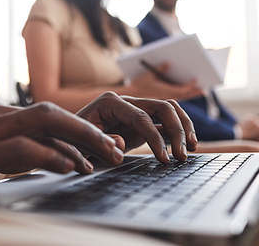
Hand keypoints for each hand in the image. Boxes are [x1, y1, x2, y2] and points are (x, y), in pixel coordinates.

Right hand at [0, 101, 122, 193]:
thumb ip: (2, 146)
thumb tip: (35, 158)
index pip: (46, 116)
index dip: (77, 129)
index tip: (100, 146)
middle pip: (53, 114)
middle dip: (88, 130)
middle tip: (115, 149)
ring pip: (44, 124)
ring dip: (79, 140)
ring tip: (104, 158)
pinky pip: (20, 149)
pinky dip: (49, 156)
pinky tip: (69, 167)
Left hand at [76, 92, 197, 162]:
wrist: (67, 137)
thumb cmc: (71, 138)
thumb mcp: (80, 142)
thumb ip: (100, 142)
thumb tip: (120, 144)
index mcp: (110, 102)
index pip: (141, 117)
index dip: (155, 138)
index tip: (164, 157)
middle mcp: (125, 101)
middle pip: (161, 107)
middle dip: (177, 129)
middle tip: (182, 154)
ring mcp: (134, 109)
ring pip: (168, 109)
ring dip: (183, 126)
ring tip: (191, 148)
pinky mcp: (140, 121)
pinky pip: (164, 121)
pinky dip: (177, 131)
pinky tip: (186, 146)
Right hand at [130, 66, 203, 100]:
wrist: (130, 96)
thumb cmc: (138, 84)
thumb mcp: (147, 75)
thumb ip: (159, 69)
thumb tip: (169, 62)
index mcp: (164, 91)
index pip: (181, 89)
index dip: (190, 85)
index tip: (196, 80)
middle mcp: (167, 96)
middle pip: (184, 95)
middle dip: (194, 92)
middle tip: (204, 91)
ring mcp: (166, 98)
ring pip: (182, 97)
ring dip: (191, 94)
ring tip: (200, 91)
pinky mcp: (164, 98)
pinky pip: (178, 98)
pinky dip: (185, 95)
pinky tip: (189, 93)